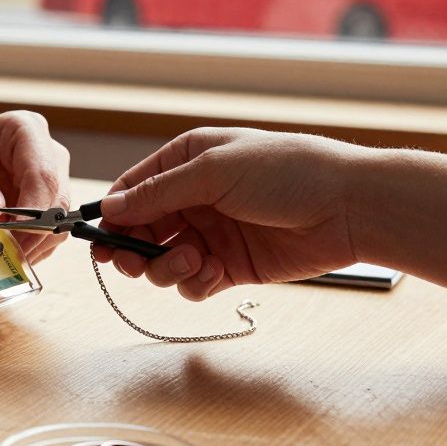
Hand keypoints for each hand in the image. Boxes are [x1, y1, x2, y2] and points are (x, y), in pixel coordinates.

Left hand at [0, 111, 71, 262]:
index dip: (33, 209)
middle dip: (34, 231)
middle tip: (5, 254)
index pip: (42, 173)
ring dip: (32, 244)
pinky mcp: (39, 208)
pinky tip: (3, 256)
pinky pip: (46, 235)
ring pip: (57, 222)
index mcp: (24, 130)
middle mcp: (44, 153)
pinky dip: (29, 249)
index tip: (11, 236)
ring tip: (0, 256)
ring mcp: (45, 182)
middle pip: (56, 199)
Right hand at [95, 128, 363, 300]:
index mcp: (187, 162)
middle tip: (129, 263)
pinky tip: (215, 273)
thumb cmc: (288, 172)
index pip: (133, 190)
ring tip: (195, 260)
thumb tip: (110, 207)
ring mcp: (212, 234)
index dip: (113, 216)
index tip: (98, 240)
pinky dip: (195, 283)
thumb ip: (158, 193)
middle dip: (132, 250)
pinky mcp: (231, 267)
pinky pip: (193, 283)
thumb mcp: (214, 172)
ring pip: (163, 261)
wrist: (348, 208)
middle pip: (140, 231)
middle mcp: (195, 198)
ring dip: (168, 267)